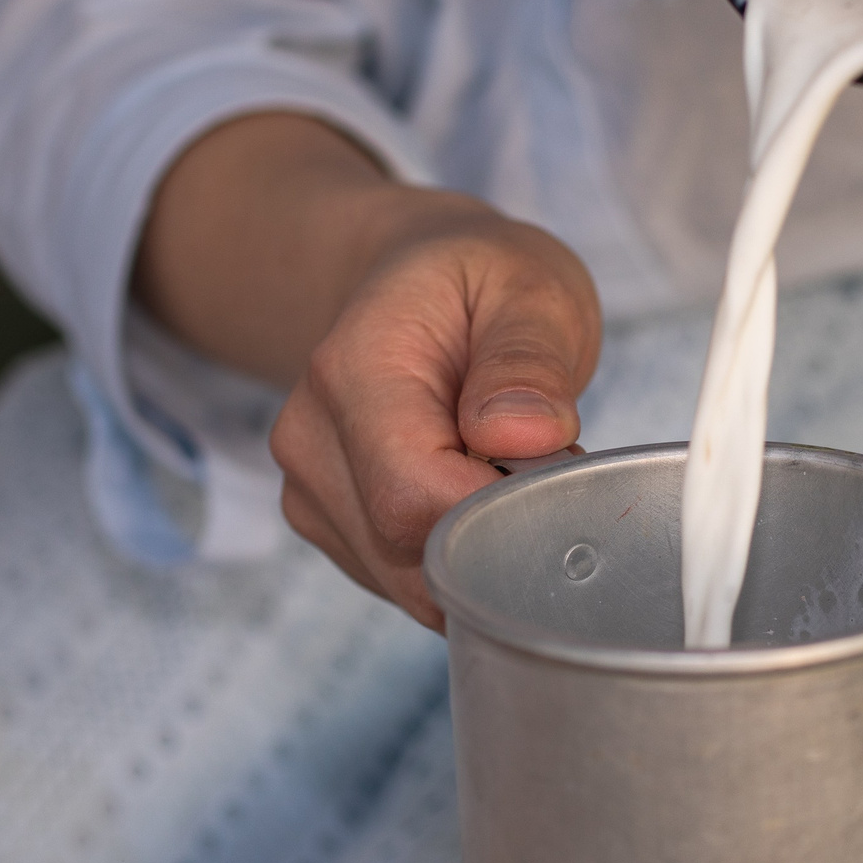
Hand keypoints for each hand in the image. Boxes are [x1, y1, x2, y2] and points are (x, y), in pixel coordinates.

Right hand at [271, 199, 596, 625]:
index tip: (555, 467)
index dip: (498, 508)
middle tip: (540, 463)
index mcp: (352, 369)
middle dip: (495, 533)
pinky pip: (403, 581)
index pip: (412, 495)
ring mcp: (308, 489)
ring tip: (500, 466)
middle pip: (407, 549)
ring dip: (476, 548)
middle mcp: (308, 438)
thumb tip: (525, 437)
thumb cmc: (480, 281)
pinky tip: (469, 489)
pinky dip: (454, 557)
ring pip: (407, 579)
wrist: (415, 283)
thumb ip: (529, 360)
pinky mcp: (326, 524)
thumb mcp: (530, 288)